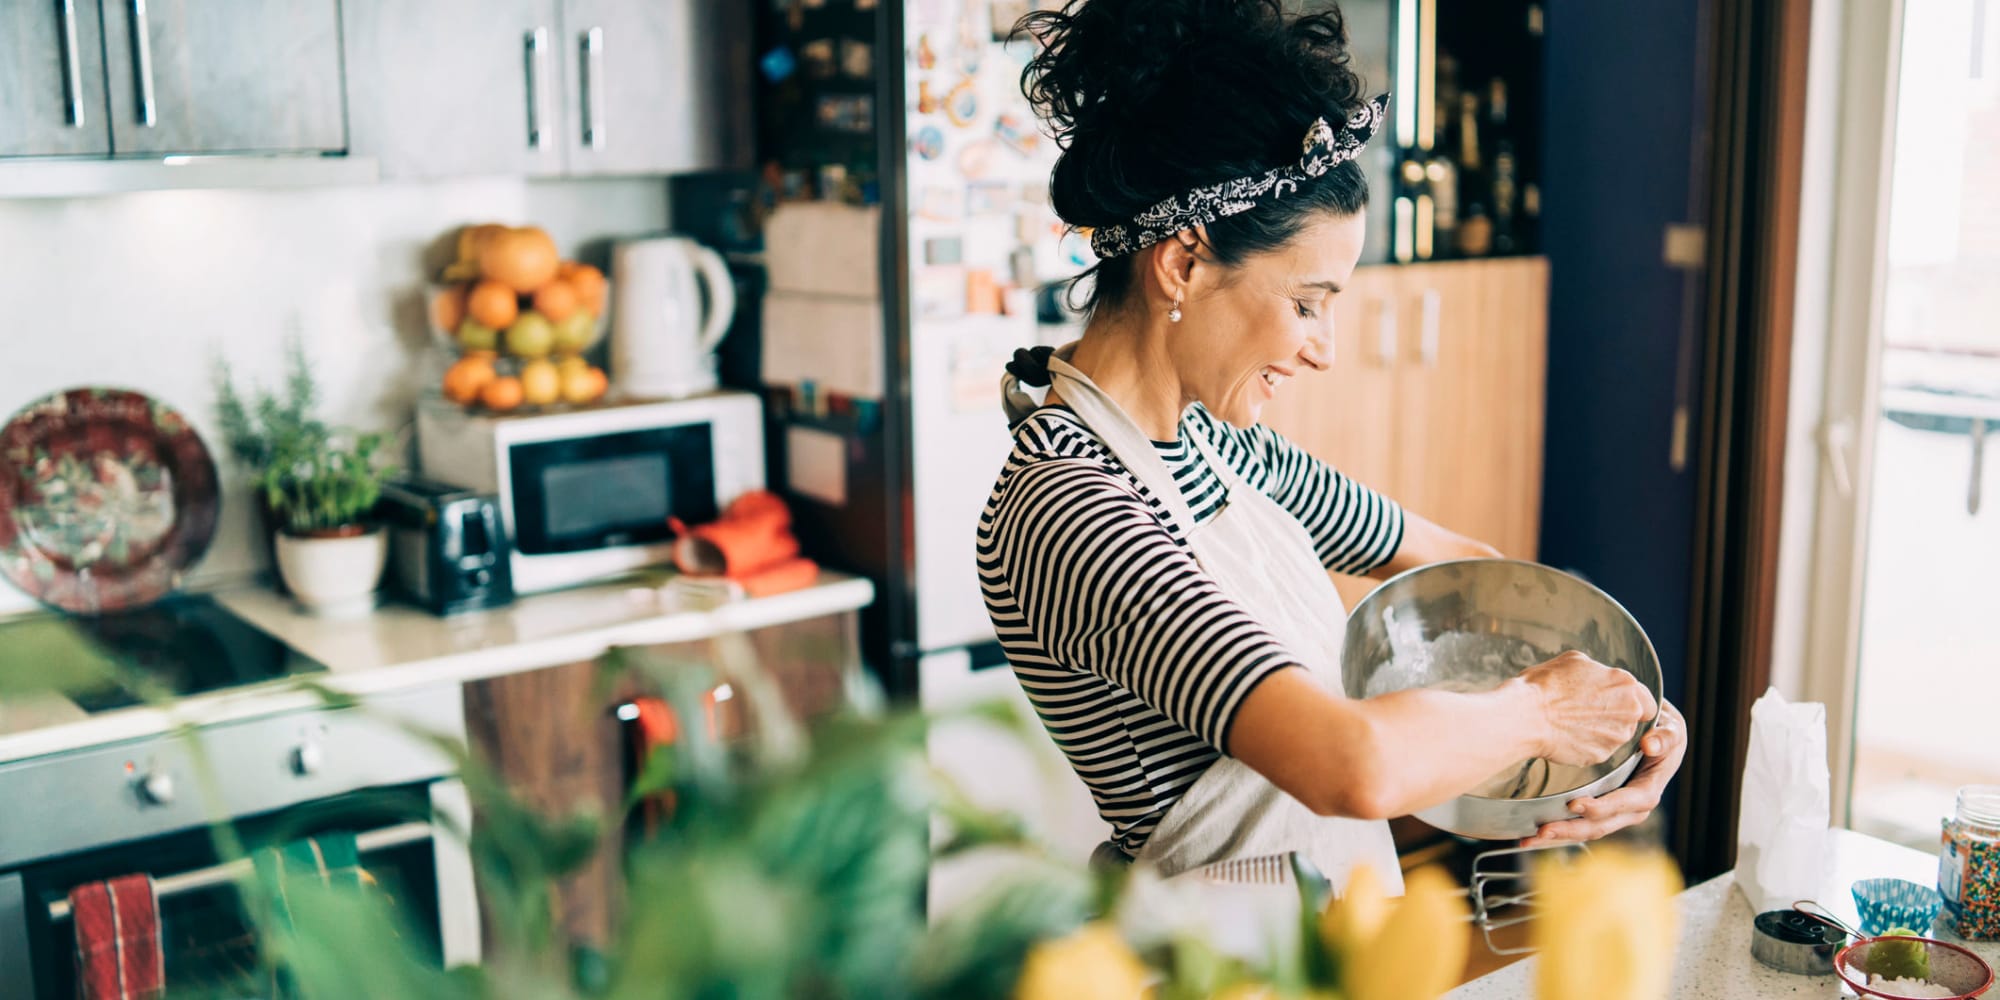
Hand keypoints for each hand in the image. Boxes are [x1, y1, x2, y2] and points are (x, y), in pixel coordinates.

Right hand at [1520, 651, 1657, 766]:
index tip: (1615, 703)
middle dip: (1615, 716)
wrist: (1527, 716)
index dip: (1630, 701)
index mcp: (1625, 684)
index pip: (1646, 700)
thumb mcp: (1574, 661)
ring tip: (1572, 723)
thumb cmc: (1545, 685)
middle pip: (1632, 719)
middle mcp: (1629, 711)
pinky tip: (1567, 735)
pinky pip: (1598, 750)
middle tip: (1587, 712)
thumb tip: (1597, 675)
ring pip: (1616, 735)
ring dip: (1600, 731)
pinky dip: (1586, 745)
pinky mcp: (1601, 755)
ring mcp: (1616, 736)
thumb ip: (1597, 671)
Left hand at [1521, 700, 1688, 847]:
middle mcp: (1631, 810)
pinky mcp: (1600, 811)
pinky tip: (1532, 834)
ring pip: (1586, 830)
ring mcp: (1614, 813)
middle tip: (1543, 830)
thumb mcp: (1671, 731)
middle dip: (1571, 829)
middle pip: (1601, 825)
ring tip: (1529, 838)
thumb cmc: (1663, 733)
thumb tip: (1651, 744)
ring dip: (1559, 836)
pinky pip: (1578, 824)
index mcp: (1648, 792)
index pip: (1626, 803)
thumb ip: (1665, 737)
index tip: (1576, 805)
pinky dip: (1557, 830)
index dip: (1602, 806)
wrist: (1656, 739)